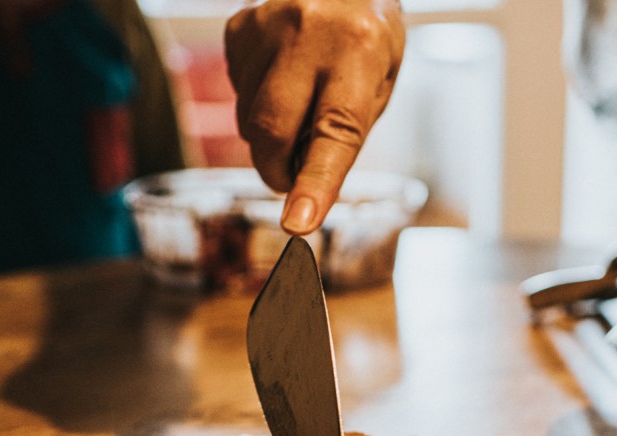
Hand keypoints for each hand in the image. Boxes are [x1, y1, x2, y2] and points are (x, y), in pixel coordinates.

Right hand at [224, 0, 404, 233]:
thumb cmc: (367, 35)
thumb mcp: (380, 82)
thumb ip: (346, 132)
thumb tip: (301, 186)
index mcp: (358, 49)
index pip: (333, 133)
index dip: (314, 184)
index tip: (298, 225)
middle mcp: (307, 34)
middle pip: (271, 132)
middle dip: (277, 173)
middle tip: (290, 179)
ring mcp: (265, 28)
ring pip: (248, 120)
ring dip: (271, 137)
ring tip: (300, 107)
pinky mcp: (238, 29)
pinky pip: (237, 93)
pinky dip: (257, 103)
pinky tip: (282, 79)